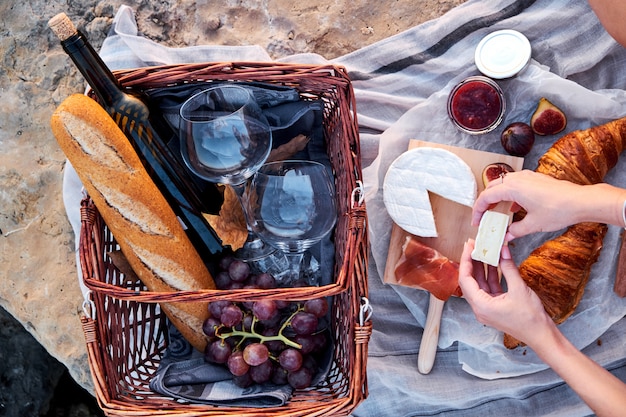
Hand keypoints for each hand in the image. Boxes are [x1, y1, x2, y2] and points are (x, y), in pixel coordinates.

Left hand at [458, 239, 553, 347]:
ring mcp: (487, 308)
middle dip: (472, 262)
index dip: (465, 261)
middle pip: (470, 281)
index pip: (465, 279)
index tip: (468, 246)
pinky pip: (489, 288)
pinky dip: (490, 276)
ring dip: (481, 268)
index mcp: (481, 305)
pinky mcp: (494, 307)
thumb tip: (502, 250)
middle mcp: (480, 308)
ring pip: (479, 284)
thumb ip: (508, 268)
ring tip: (483, 251)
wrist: (541, 335)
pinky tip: (494, 263)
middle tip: (474, 245)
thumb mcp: (519, 289)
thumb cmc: (530, 318)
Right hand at [471, 170, 590, 239]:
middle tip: (483, 217)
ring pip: (503, 184)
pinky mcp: (535, 179)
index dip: (478, 210)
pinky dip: (509, 195)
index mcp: (512, 188)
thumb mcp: (533, 225)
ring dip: (497, 197)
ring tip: (496, 212)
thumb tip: (505, 237)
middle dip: (485, 203)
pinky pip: (515, 184)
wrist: (581, 201)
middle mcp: (517, 179)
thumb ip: (515, 231)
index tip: (477, 222)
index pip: (486, 197)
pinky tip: (515, 208)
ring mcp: (527, 177)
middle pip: (492, 188)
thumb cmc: (558, 210)